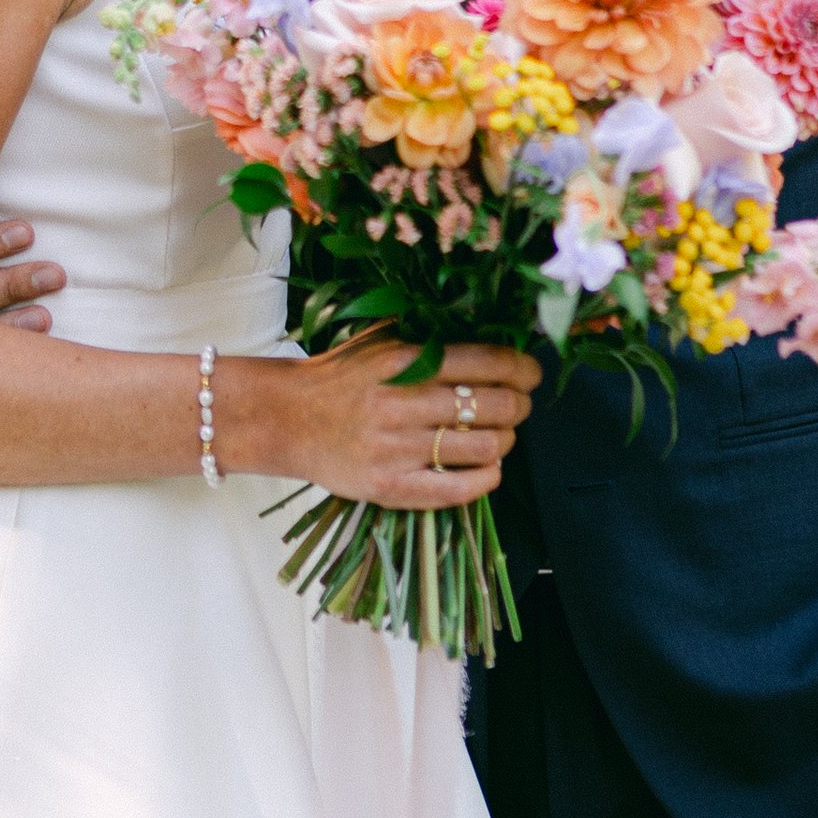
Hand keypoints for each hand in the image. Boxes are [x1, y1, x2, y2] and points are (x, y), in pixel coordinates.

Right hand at [240, 335, 538, 508]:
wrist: (286, 417)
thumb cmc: (340, 375)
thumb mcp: (381, 338)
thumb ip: (429, 333)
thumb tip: (491, 329)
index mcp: (405, 359)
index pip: (489, 362)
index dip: (523, 369)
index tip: (530, 374)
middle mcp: (405, 403)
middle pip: (495, 406)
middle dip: (519, 405)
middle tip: (518, 405)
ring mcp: (398, 448)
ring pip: (486, 447)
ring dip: (505, 440)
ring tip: (499, 435)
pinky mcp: (391, 487)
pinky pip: (459, 489)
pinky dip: (487, 479)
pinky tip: (488, 469)